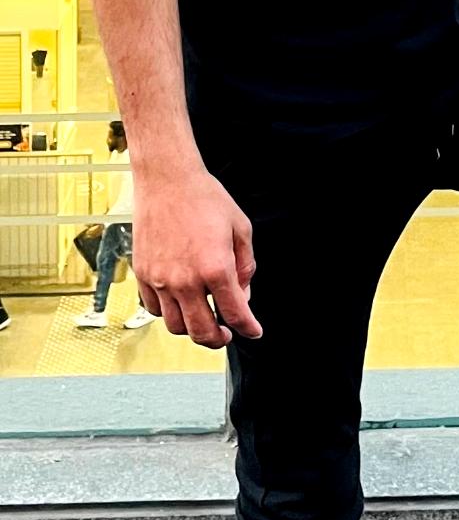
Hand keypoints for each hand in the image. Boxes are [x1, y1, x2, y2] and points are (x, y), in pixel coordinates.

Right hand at [132, 164, 260, 349]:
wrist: (167, 180)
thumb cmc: (204, 198)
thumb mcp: (241, 228)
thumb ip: (245, 265)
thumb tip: (243, 293)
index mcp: (215, 268)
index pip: (235, 313)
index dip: (249, 328)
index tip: (253, 332)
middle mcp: (185, 280)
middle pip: (202, 332)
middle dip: (218, 339)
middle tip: (226, 334)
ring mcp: (161, 280)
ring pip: (175, 326)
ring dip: (192, 329)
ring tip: (203, 318)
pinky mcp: (143, 275)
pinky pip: (155, 309)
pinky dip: (169, 314)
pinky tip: (180, 303)